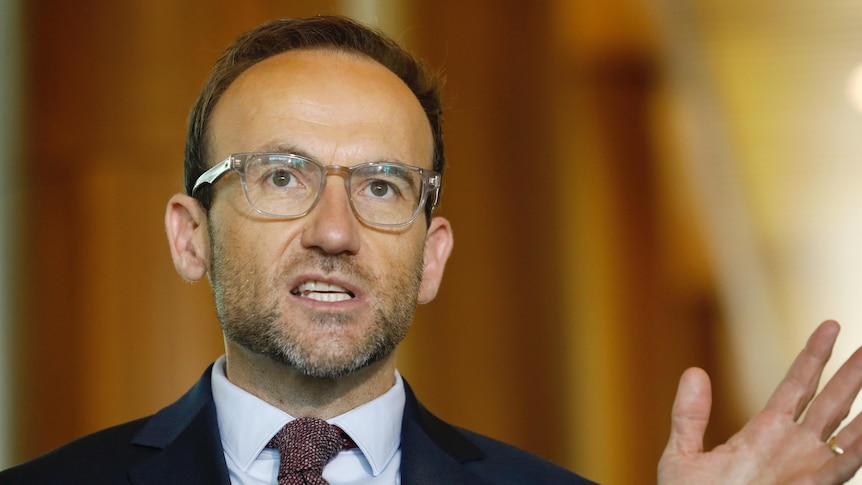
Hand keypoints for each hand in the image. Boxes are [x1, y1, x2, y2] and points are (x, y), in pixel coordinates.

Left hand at [658, 320, 861, 483]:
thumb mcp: (683, 456)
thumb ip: (689, 415)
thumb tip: (694, 371)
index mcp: (764, 431)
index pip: (797, 385)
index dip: (814, 356)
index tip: (830, 326)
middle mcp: (793, 446)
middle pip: (831, 400)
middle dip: (852, 373)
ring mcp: (808, 469)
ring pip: (848, 428)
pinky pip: (848, 463)